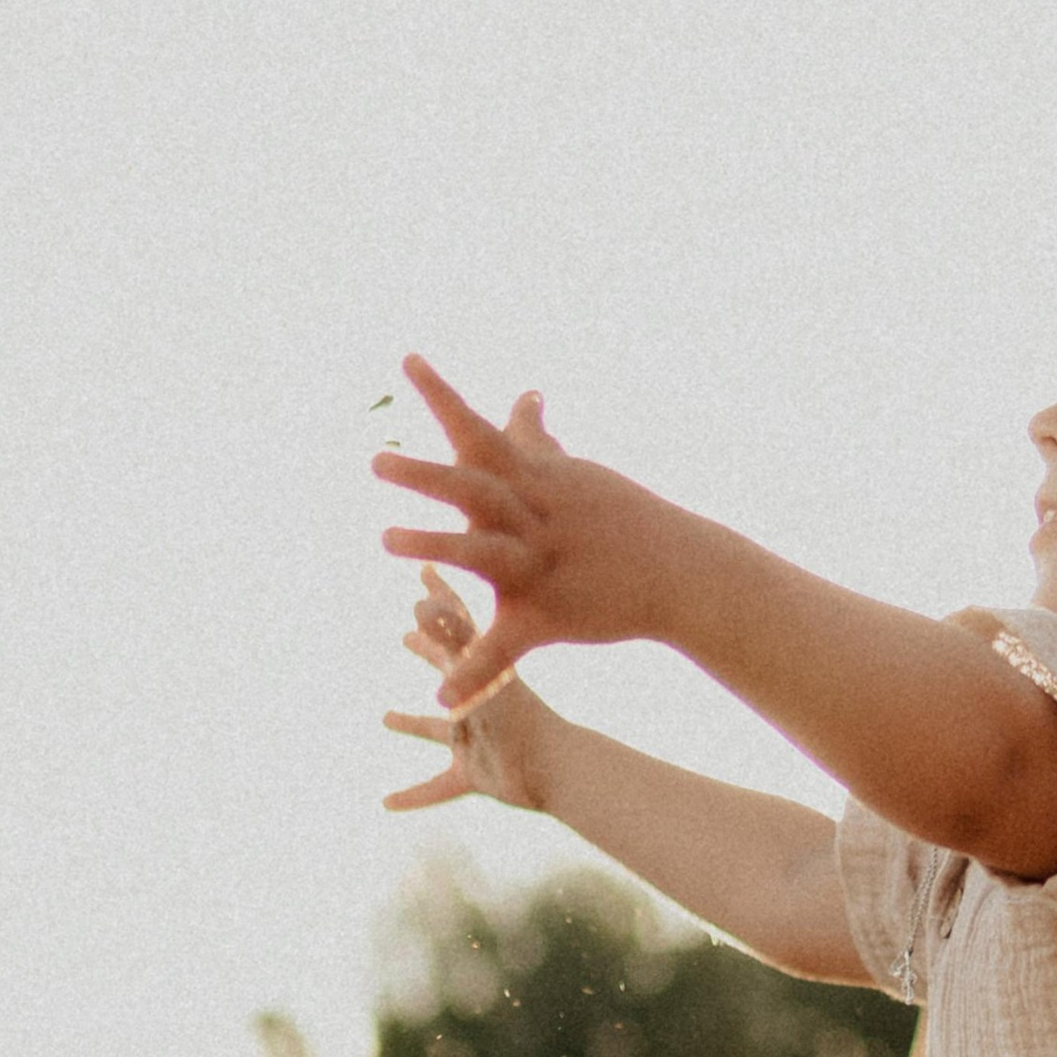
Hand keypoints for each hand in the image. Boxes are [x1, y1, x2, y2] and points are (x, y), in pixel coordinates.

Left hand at [373, 358, 685, 708]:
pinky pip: (506, 646)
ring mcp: (540, 566)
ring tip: (385, 540)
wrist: (680, 571)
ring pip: (484, 551)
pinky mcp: (548, 616)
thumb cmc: (622, 521)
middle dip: (426, 474)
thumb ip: (535, 441)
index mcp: (533, 481)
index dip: (442, 395)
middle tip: (377, 461)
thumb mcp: (573, 475)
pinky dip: (474, 674)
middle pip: (475, 486)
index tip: (406, 357)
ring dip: (436, 544)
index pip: (481, 430)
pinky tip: (440, 699)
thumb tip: (523, 395)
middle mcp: (532, 516)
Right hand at [383, 575, 557, 812]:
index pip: (455, 623)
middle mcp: (476, 701)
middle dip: (427, 649)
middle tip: (405, 633)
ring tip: (385, 718)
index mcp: (480, 671)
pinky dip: (413, 793)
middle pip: (446, 670)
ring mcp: (476, 739)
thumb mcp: (481, 673)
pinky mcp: (476, 776)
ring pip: (436, 730)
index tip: (424, 567)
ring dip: (411, 723)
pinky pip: (436, 788)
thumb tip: (422, 602)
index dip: (439, 595)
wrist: (556, 769)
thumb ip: (454, 638)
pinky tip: (386, 803)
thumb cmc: (521, 719)